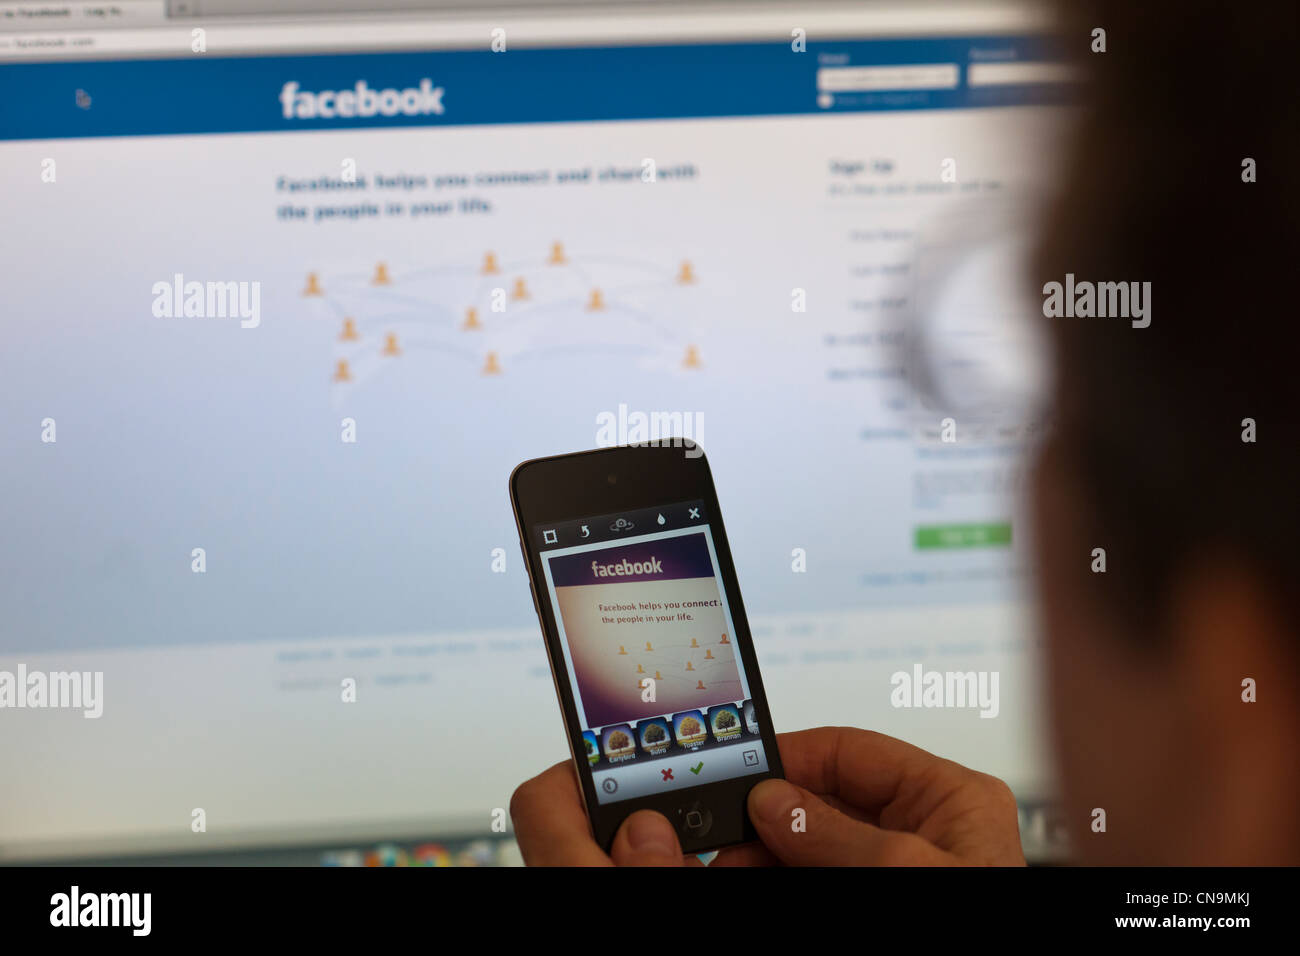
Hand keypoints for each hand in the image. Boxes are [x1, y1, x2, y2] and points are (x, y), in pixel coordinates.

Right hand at [509, 726, 1024, 865]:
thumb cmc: (980, 926)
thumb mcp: (907, 871)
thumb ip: (837, 832)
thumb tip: (774, 801)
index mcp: (947, 797)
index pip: (852, 752)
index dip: (791, 756)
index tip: (740, 769)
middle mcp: (921, 828)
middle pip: (822, 799)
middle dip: (766, 815)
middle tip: (719, 829)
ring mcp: (897, 867)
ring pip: (810, 843)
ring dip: (761, 850)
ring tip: (720, 859)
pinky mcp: (875, 893)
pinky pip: (814, 871)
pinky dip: (776, 872)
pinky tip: (744, 875)